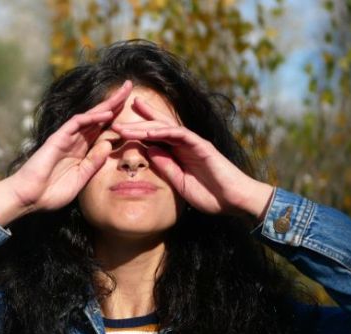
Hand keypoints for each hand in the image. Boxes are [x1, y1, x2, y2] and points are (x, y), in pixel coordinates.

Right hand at [0, 80, 132, 225]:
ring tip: (124, 92)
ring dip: (107, 104)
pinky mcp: (58, 138)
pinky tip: (107, 114)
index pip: (102, 129)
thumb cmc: (51, 193)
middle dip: (115, 102)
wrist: (29, 198)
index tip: (135, 110)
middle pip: (98, 117)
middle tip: (131, 86)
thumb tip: (109, 144)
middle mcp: (76, 140)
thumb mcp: (80, 179)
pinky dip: (92, 117)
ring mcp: (66, 138)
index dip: (117, 117)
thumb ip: (94, 163)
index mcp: (82, 151)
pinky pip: (77, 123)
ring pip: (90, 116)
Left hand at [112, 97, 273, 218]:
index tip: (120, 129)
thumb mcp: (180, 182)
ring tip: (124, 124)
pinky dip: (164, 131)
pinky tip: (148, 130)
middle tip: (116, 115)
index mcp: (179, 153)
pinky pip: (180, 135)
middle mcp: (185, 144)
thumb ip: (166, 166)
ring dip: (144, 125)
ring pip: (165, 128)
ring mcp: (194, 143)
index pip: (156, 137)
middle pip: (158, 126)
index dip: (138, 131)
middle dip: (138, 120)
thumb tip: (149, 151)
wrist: (234, 201)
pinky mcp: (202, 146)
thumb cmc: (211, 195)